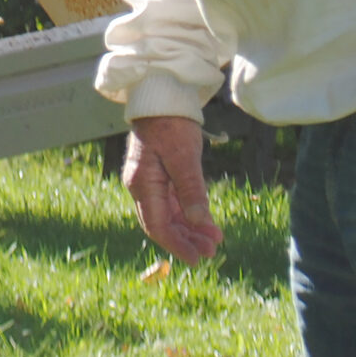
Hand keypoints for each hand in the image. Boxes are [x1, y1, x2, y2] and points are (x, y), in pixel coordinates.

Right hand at [125, 114, 222, 263]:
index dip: (178, 245)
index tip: (198, 259)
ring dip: (190, 229)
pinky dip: (188, 215)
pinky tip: (205, 222)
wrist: (161, 97)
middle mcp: (141, 186)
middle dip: (187, 240)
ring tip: (214, 240)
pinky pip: (172, 203)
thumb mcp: (184, 157)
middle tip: (213, 251)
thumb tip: (199, 223)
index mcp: (142, 184)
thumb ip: (191, 191)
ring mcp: (149, 182)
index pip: (157, 225)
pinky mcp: (159, 176)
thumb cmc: (171, 124)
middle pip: (161, 224)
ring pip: (168, 215)